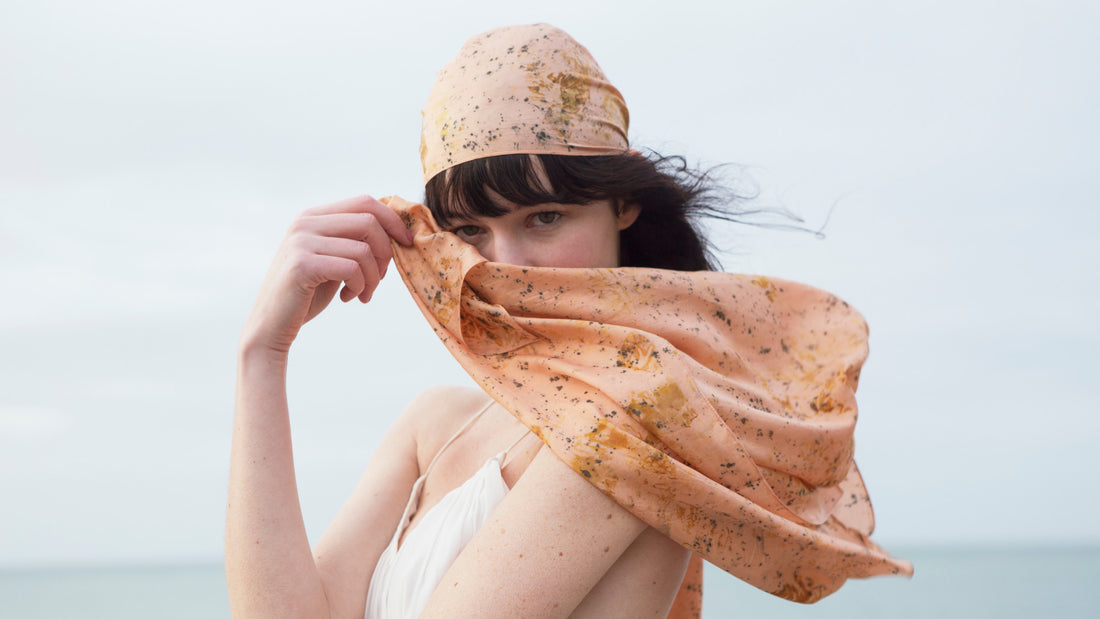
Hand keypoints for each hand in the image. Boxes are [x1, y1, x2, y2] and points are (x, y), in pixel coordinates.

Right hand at [241, 194, 412, 354]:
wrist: (271, 325)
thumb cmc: (307, 294)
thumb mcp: (333, 260)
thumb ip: (354, 241)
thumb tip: (396, 231)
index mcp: (313, 216)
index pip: (365, 202)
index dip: (392, 220)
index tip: (406, 242)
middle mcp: (305, 222)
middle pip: (369, 221)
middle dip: (386, 252)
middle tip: (381, 279)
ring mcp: (301, 242)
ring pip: (364, 249)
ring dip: (374, 277)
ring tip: (364, 294)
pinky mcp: (302, 265)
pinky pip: (352, 269)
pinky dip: (360, 286)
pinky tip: (349, 298)